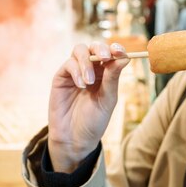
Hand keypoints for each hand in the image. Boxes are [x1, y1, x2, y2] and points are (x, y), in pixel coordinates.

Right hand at [47, 42, 129, 172]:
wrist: (74, 139)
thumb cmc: (94, 121)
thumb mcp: (108, 100)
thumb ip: (113, 78)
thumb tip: (124, 57)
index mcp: (105, 73)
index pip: (111, 53)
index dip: (116, 48)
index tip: (120, 51)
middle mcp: (90, 69)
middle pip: (94, 47)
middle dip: (100, 49)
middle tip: (105, 57)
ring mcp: (74, 72)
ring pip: (80, 51)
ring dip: (86, 62)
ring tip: (89, 82)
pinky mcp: (61, 77)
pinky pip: (68, 65)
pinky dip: (76, 72)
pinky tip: (81, 86)